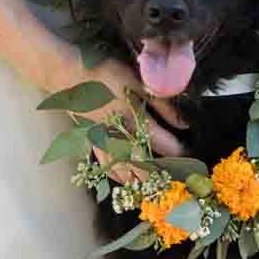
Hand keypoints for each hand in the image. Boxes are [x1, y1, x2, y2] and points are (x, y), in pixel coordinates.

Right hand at [78, 55, 185, 184]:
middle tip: (178, 175)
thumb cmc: (104, 74)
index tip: (190, 153)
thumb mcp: (137, 83)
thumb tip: (184, 123)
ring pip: (128, 173)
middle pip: (147, 167)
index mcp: (134, 121)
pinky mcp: (94, 144)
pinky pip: (109, 168)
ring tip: (159, 184)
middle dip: (164, 174)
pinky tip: (130, 180)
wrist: (68, 77)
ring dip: (144, 181)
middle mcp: (121, 139)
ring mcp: (106, 145)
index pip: (164, 146)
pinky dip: (122, 177)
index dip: (180, 153)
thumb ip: (162, 104)